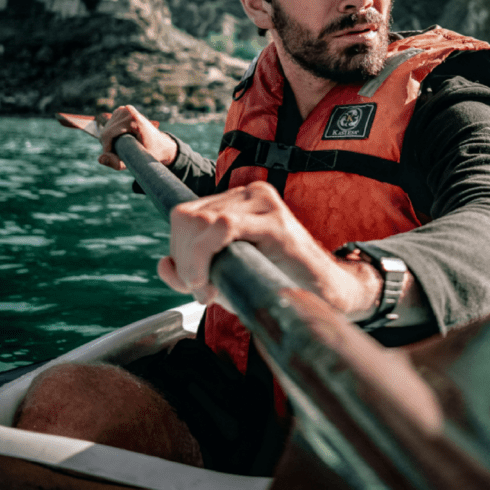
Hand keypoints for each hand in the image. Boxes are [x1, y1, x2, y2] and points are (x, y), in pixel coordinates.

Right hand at [97, 105, 177, 170]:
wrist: (162, 144)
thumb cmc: (152, 154)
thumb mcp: (137, 161)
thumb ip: (118, 163)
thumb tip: (100, 159)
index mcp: (133, 120)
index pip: (107, 135)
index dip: (107, 150)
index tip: (116, 159)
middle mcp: (127, 111)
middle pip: (105, 133)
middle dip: (109, 147)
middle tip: (122, 154)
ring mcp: (123, 110)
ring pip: (105, 131)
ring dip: (110, 142)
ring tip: (124, 147)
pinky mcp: (121, 111)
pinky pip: (108, 127)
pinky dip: (112, 136)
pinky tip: (123, 139)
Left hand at [156, 181, 381, 316]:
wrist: (326, 295)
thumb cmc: (277, 284)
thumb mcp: (227, 276)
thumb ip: (192, 271)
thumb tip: (162, 265)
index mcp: (239, 201)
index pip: (185, 214)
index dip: (178, 250)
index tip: (192, 281)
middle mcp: (251, 194)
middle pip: (186, 216)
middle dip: (183, 258)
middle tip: (200, 290)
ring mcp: (264, 203)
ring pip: (201, 221)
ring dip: (192, 262)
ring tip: (208, 290)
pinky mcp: (274, 220)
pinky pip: (222, 226)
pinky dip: (204, 255)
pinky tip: (211, 282)